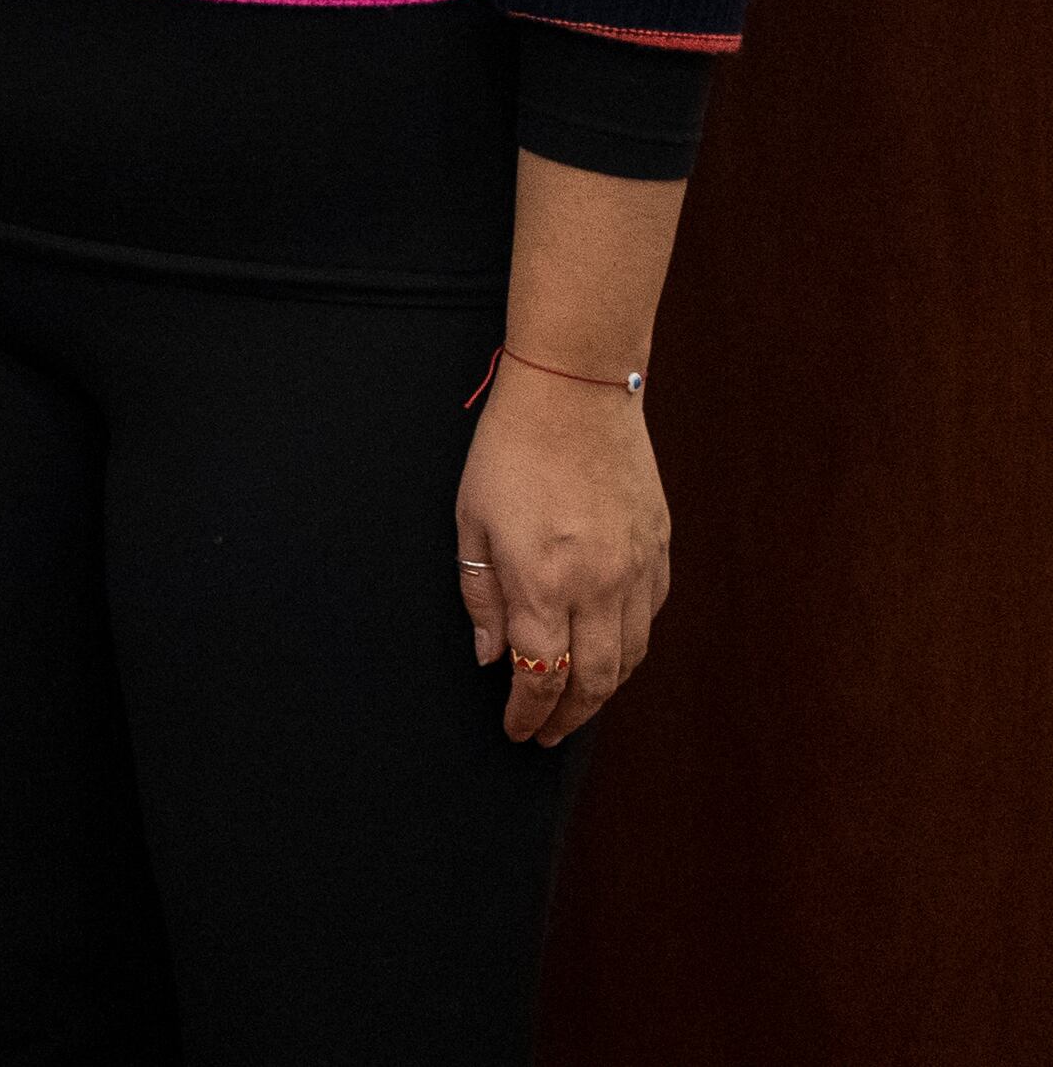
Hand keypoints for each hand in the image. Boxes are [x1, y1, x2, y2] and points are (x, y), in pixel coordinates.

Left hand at [460, 355, 667, 744]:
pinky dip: (631, 646)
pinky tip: (611, 650)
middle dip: (568, 718)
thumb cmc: (509, 452)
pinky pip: (651, 617)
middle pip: (593, 680)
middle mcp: (598, 586)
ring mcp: (636, 569)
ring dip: (603, 689)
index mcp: (542, 583)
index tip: (517, 730)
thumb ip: (480, 597)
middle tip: (548, 736)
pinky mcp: (659, 549)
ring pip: (630, 656)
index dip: (528, 713)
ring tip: (577, 703)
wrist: (575, 394)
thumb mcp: (470, 523)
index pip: (539, 676)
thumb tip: (488, 658)